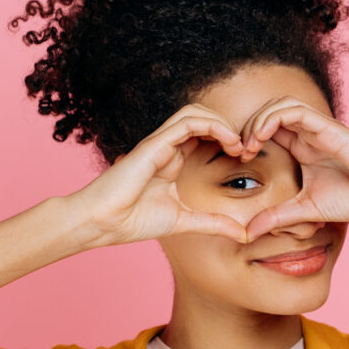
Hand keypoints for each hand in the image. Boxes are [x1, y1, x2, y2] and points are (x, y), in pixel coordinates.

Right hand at [66, 104, 250, 247]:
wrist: (103, 223)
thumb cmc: (133, 220)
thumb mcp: (185, 222)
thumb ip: (214, 224)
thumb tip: (244, 235)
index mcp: (172, 159)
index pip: (204, 134)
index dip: (228, 140)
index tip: (244, 159)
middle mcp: (167, 146)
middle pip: (202, 117)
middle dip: (229, 127)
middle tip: (246, 150)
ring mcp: (160, 142)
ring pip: (196, 113)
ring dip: (223, 123)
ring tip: (238, 145)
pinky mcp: (155, 143)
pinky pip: (188, 122)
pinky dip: (213, 126)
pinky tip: (228, 143)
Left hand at [235, 97, 348, 240]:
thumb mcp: (303, 210)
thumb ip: (276, 217)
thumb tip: (247, 233)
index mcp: (302, 148)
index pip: (267, 128)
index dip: (248, 137)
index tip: (239, 159)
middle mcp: (308, 134)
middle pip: (270, 111)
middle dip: (248, 125)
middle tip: (239, 150)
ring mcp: (319, 129)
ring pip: (281, 104)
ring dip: (258, 118)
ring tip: (250, 144)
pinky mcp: (330, 128)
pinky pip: (297, 110)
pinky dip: (274, 117)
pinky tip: (262, 137)